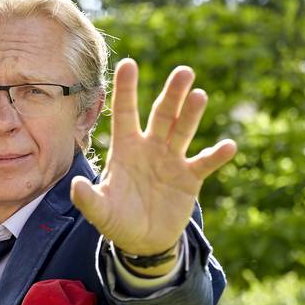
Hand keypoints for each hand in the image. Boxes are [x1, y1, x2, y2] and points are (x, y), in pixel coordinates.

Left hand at [69, 59, 236, 256]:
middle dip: (173, 94)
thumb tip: (76, 186)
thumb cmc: (118, 220)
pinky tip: (228, 146)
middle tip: (184, 72)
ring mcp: (172, 160)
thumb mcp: (101, 212)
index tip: (129, 63)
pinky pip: (204, 163)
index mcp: (126, 148)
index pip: (126, 113)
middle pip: (163, 115)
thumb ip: (88, 199)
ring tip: (200, 95)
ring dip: (192, 114)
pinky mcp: (189, 178)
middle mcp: (151, 147)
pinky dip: (216, 155)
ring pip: (183, 131)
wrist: (143, 241)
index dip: (127, 89)